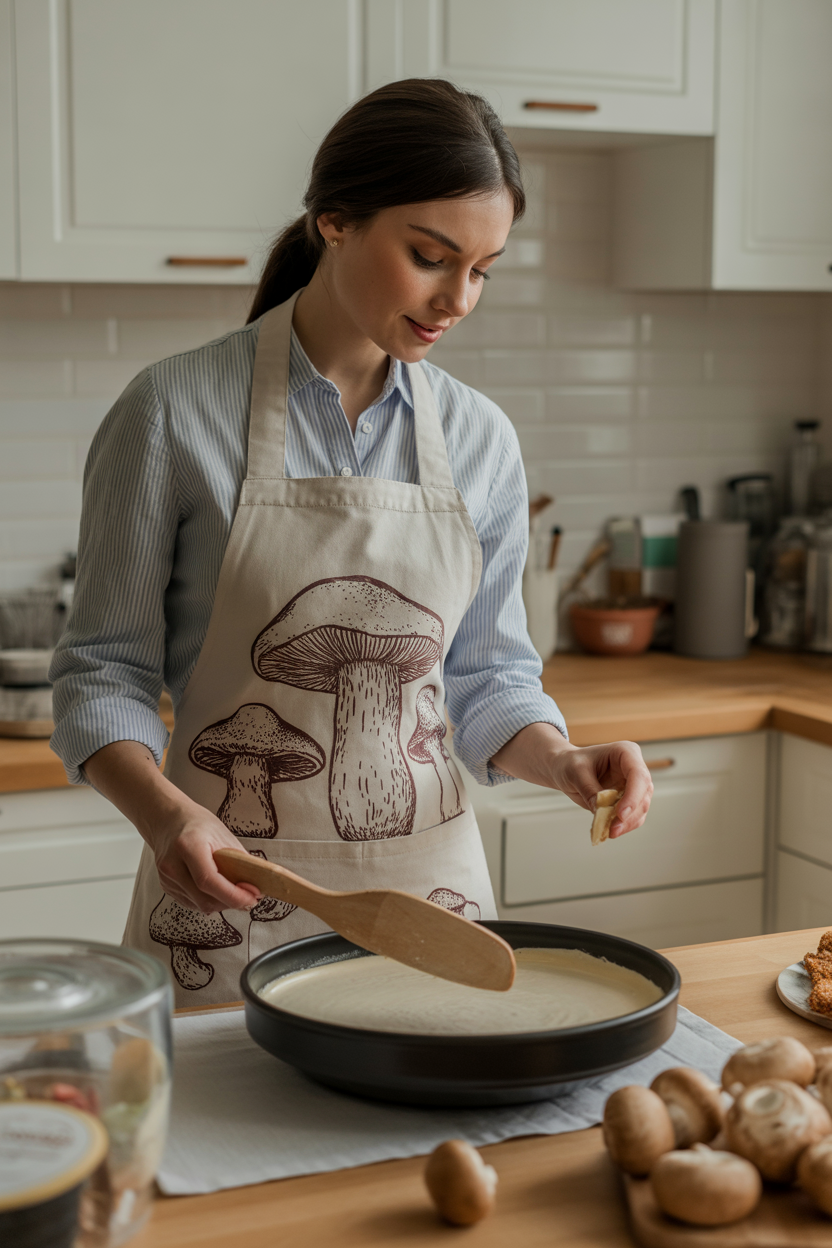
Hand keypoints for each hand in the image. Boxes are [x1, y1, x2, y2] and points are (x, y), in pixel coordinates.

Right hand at [82, 739, 260, 913]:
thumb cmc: (197, 824)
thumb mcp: (223, 835)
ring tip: (235, 892)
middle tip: (250, 897)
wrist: (169, 820)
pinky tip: (218, 890)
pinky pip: (192, 903)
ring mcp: (167, 878)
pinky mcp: (167, 887)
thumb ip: (239, 860)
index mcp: (188, 846)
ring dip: (221, 904)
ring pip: (199, 905)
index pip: (208, 880)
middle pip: (204, 898)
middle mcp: (172, 864)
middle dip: (231, 902)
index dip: (233, 894)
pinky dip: (209, 901)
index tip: (252, 897)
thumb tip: (257, 882)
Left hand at [548, 740, 652, 837]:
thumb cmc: (570, 763)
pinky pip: (632, 816)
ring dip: (627, 823)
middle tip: (612, 830)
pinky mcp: (628, 799)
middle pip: (644, 794)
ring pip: (641, 808)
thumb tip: (602, 813)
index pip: (638, 775)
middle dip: (630, 814)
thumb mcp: (576, 773)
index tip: (620, 814)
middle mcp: (634, 768)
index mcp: (626, 752)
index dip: (633, 796)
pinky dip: (623, 825)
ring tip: (609, 832)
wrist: (564, 768)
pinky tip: (609, 831)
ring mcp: (633, 785)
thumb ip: (590, 791)